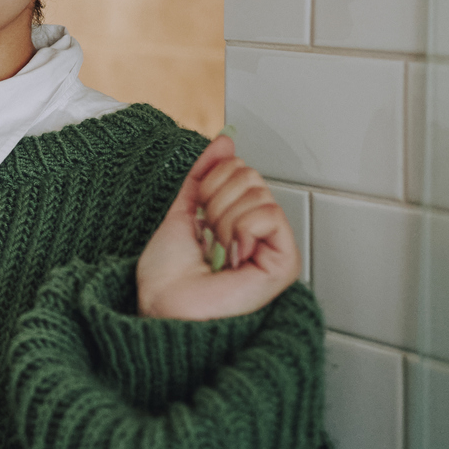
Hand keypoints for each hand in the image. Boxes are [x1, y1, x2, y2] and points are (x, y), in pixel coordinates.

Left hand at [136, 135, 298, 320]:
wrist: (164, 307)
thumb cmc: (167, 278)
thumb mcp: (181, 210)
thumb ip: (203, 175)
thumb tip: (223, 141)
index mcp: (238, 221)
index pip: (240, 170)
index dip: (211, 184)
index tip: (199, 216)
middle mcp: (260, 233)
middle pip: (251, 177)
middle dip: (216, 201)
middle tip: (209, 234)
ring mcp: (273, 248)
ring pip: (258, 193)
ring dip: (224, 219)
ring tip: (220, 249)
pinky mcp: (284, 263)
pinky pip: (269, 215)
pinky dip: (241, 229)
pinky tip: (234, 255)